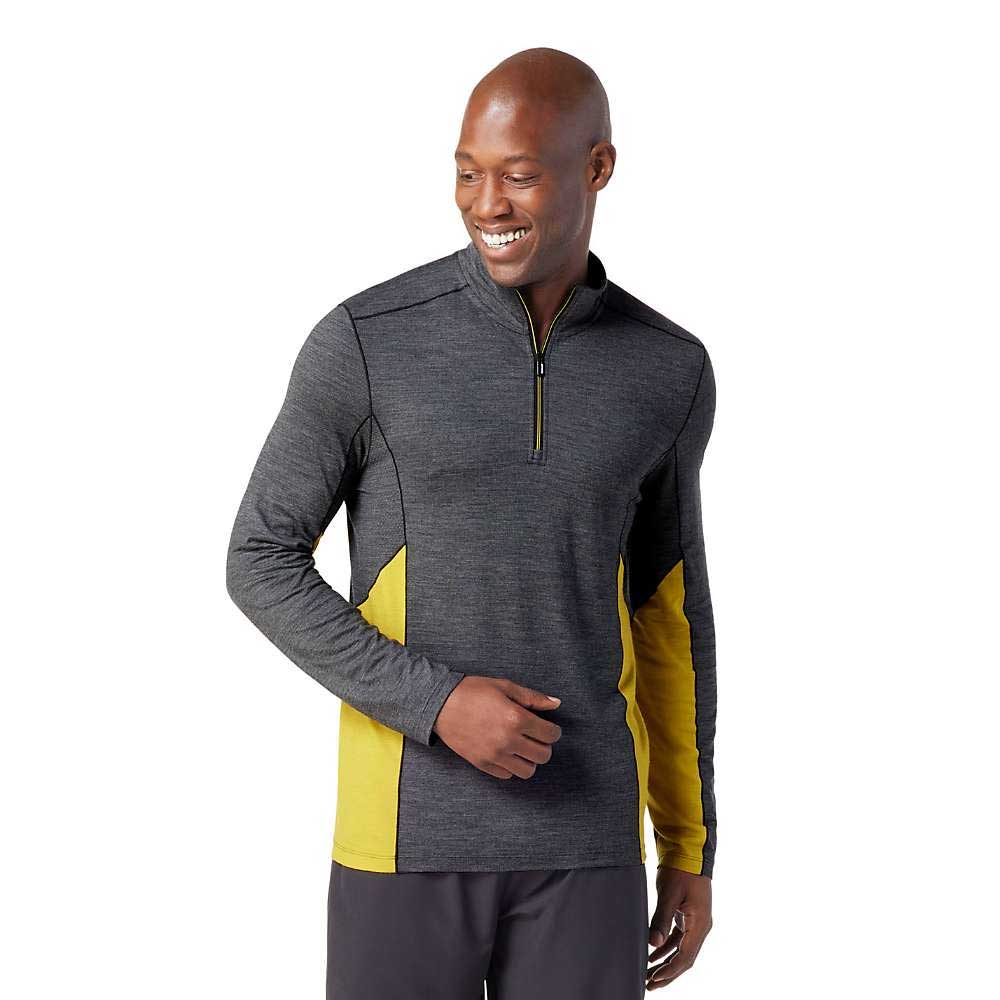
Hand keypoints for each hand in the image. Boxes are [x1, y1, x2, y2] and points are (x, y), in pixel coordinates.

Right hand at [432, 676, 561, 778]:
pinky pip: (507, 775)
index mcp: (516, 718)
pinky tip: (507, 752)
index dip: (553, 731)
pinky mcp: (482, 764)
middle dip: (544, 745)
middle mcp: (508, 740)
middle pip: (543, 755)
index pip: (550, 735)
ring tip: (522, 746)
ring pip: (528, 770)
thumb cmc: (472, 691)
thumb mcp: (505, 686)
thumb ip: (533, 697)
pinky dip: (511, 766)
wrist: (440, 704)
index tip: (548, 727)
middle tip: (536, 736)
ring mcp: (494, 755)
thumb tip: (556, 703)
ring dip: (529, 759)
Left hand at [646, 866, 712, 989]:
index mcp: (700, 924)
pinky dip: (666, 947)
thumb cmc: (681, 869)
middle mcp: (701, 926)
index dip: (669, 971)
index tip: (653, 980)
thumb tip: (653, 943)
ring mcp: (695, 921)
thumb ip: (661, 919)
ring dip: (666, 962)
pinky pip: (678, 938)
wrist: (689, 849)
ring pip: (681, 950)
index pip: (685, 958)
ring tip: (649, 974)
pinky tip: (653, 953)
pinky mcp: (688, 915)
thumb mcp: (669, 894)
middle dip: (668, 973)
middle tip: (650, 985)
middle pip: (685, 959)